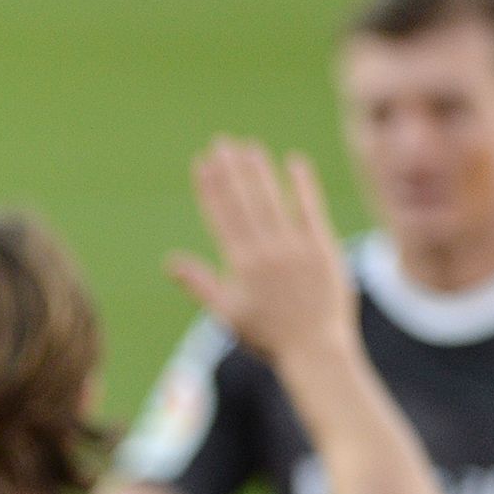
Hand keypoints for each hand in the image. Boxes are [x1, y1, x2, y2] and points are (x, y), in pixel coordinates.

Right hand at [167, 137, 356, 374]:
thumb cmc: (268, 336)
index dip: (210, 188)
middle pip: (244, 202)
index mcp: (240, 266)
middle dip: (230, 170)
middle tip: (221, 143)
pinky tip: (294, 162)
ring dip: (259, 171)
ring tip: (248, 147)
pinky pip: (310, 209)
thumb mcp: (226, 313)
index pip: (221, 217)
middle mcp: (266, 252)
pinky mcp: (323, 247)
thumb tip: (169, 261)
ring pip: (273, 200)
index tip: (201, 163)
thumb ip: (199, 283)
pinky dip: (302, 185)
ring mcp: (296, 248)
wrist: (315, 350)